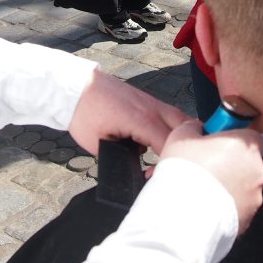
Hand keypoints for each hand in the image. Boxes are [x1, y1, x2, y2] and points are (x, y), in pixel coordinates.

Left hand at [69, 70, 188, 156]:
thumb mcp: (97, 144)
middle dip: (184, 149)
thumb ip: (120, 157)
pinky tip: (164, 140)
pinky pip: (170, 114)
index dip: (166, 163)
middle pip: (186, 128)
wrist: (77, 86)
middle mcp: (152, 108)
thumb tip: (133, 166)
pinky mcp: (148, 100)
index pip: (168, 144)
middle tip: (172, 165)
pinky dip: (174, 127)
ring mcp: (152, 101)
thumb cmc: (84, 113)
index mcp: (141, 119)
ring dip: (182, 136)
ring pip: (182, 118)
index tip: (154, 175)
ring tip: (173, 154)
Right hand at [159, 121, 262, 233]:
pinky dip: (225, 206)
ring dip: (227, 186)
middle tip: (206, 166)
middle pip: (245, 161)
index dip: (231, 137)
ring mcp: (254, 197)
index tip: (216, 142)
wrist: (183, 215)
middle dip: (229, 163)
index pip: (248, 134)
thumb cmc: (185, 173)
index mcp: (246, 146)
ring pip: (242, 186)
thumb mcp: (181, 136)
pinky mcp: (247, 219)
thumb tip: (196, 129)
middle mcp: (257, 171)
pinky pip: (237, 207)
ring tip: (202, 189)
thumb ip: (194, 127)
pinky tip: (205, 205)